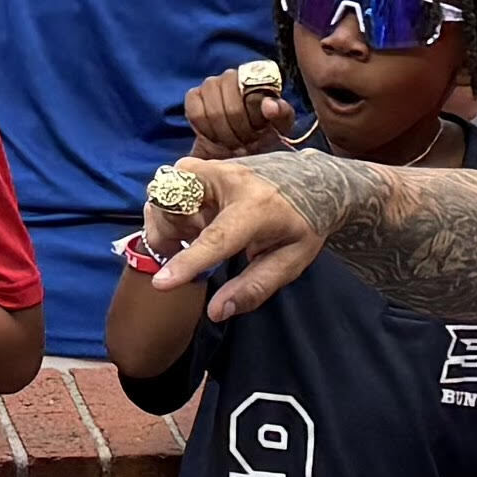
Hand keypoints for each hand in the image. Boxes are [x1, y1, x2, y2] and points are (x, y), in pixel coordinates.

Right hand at [154, 153, 342, 322]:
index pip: (217, 238)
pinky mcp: (206, 164)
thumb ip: (253, 288)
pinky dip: (173, 207)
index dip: (189, 262)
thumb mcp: (291, 261)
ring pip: (164, 190)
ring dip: (169, 220)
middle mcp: (230, 180)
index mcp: (258, 208)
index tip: (161, 284)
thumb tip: (216, 312)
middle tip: (184, 248)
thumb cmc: (305, 224)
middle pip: (173, 203)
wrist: (315, 178)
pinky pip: (170, 184)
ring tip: (194, 234)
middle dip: (168, 232)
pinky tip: (196, 220)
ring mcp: (215, 167)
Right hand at [182, 68, 296, 159]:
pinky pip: (196, 113)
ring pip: (213, 112)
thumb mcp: (281, 126)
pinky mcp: (194, 96)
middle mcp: (231, 76)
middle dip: (238, 133)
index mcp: (256, 77)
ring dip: (223, 135)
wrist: (242, 146)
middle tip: (244, 145)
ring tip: (232, 144)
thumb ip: (281, 113)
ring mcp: (211, 84)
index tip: (257, 137)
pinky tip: (215, 138)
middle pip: (231, 108)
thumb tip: (269, 105)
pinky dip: (206, 130)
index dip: (253, 123)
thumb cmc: (264, 133)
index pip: (252, 98)